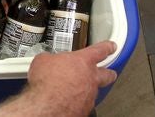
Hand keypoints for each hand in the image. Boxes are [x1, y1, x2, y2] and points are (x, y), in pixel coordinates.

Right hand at [0, 41, 117, 116]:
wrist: (47, 105)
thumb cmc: (47, 82)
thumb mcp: (43, 60)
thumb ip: (50, 58)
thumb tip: (47, 59)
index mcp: (83, 61)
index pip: (100, 50)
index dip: (107, 47)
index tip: (111, 46)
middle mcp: (90, 78)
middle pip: (107, 74)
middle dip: (108, 72)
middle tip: (108, 72)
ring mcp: (89, 95)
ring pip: (94, 90)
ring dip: (88, 88)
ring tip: (78, 87)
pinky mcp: (84, 109)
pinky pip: (84, 102)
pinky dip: (78, 100)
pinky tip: (69, 99)